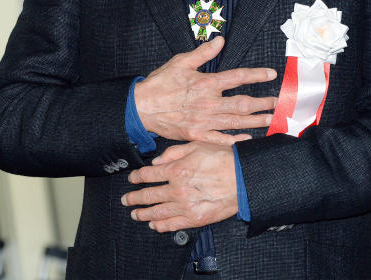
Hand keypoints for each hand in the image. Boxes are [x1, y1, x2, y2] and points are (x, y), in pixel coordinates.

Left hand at [123, 141, 240, 230]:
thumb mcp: (197, 146)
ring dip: (143, 213)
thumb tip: (156, 161)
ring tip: (135, 214)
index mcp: (176, 170)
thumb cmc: (224, 159)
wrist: (244, 178)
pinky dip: (160, 226)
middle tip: (126, 199)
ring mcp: (185, 206)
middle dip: (134, 197)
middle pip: (148, 195)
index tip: (132, 179)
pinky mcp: (195, 219)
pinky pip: (172, 224)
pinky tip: (154, 225)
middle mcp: (177, 189)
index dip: (137, 177)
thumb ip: (173, 153)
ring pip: (157, 212)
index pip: (148, 174)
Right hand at [135, 36, 276, 145]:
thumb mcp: (181, 62)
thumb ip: (203, 52)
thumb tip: (220, 40)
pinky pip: (220, 139)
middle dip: (262, 103)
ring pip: (235, 122)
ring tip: (270, 119)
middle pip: (242, 104)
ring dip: (255, 121)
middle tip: (277, 103)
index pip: (238, 77)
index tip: (271, 75)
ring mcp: (203, 122)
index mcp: (206, 83)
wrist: (141, 107)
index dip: (257, 75)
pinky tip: (247, 138)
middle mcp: (208, 103)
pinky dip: (235, 139)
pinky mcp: (197, 135)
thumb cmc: (160, 83)